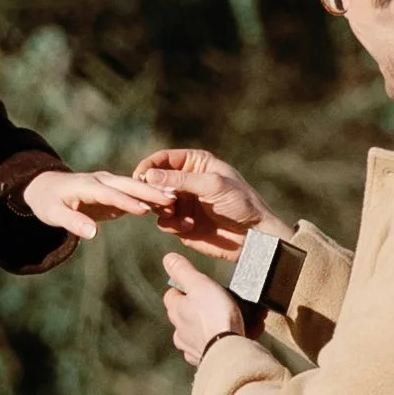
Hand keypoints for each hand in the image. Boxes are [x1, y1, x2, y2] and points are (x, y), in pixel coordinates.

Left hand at [20, 165, 170, 243]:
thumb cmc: (49, 202)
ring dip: (155, 192)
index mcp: (86, 185)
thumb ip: (73, 223)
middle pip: (128, 185)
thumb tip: (92, 234)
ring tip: (176, 201)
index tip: (146, 209)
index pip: (109, 193)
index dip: (127, 201)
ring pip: (135, 186)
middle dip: (150, 191)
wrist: (48, 188)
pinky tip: (168, 206)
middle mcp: (101, 180)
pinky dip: (151, 198)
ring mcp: (110, 183)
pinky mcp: (116, 190)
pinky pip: (135, 193)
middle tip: (172, 199)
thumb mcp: (54, 214)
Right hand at [134, 145, 286, 261]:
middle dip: (152, 191)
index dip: (149, 166)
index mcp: (195, 163)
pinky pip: (164, 223)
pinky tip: (188, 226)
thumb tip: (149, 175)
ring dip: (161, 209)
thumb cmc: (240, 203)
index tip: (140, 177)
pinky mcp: (181, 224)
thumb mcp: (213, 185)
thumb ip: (181, 180)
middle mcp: (186, 182)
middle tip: (161, 201)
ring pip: (155, 203)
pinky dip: (171, 225)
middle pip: (154, 181)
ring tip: (174, 213)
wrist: (253, 235)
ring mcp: (182, 203)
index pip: (163, 159)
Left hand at [163, 250, 239, 364]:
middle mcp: (180, 332)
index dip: (184, 288)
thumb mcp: (200, 285)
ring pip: (204, 332)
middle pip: (188, 315)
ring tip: (240, 318)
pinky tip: (241, 334)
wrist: (229, 353)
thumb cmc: (214, 317)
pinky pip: (217, 347)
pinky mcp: (208, 361)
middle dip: (204, 308)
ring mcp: (193, 348)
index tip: (198, 284)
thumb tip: (168, 259)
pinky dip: (227, 340)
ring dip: (218, 325)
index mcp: (176, 312)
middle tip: (224, 301)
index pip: (172, 295)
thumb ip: (184, 271)